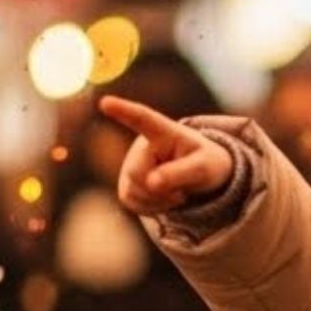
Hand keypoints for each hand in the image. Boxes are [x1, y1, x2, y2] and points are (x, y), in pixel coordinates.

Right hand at [97, 95, 233, 215]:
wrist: (198, 175)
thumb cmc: (205, 163)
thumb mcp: (205, 168)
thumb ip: (181, 173)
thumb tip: (151, 183)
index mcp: (164, 131)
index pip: (142, 119)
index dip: (123, 111)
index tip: (105, 102)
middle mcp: (141, 145)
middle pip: (137, 174)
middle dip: (160, 189)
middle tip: (182, 189)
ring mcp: (130, 164)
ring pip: (133, 191)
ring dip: (158, 200)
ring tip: (175, 191)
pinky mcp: (126, 184)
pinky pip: (131, 202)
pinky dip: (151, 208)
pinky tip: (164, 198)